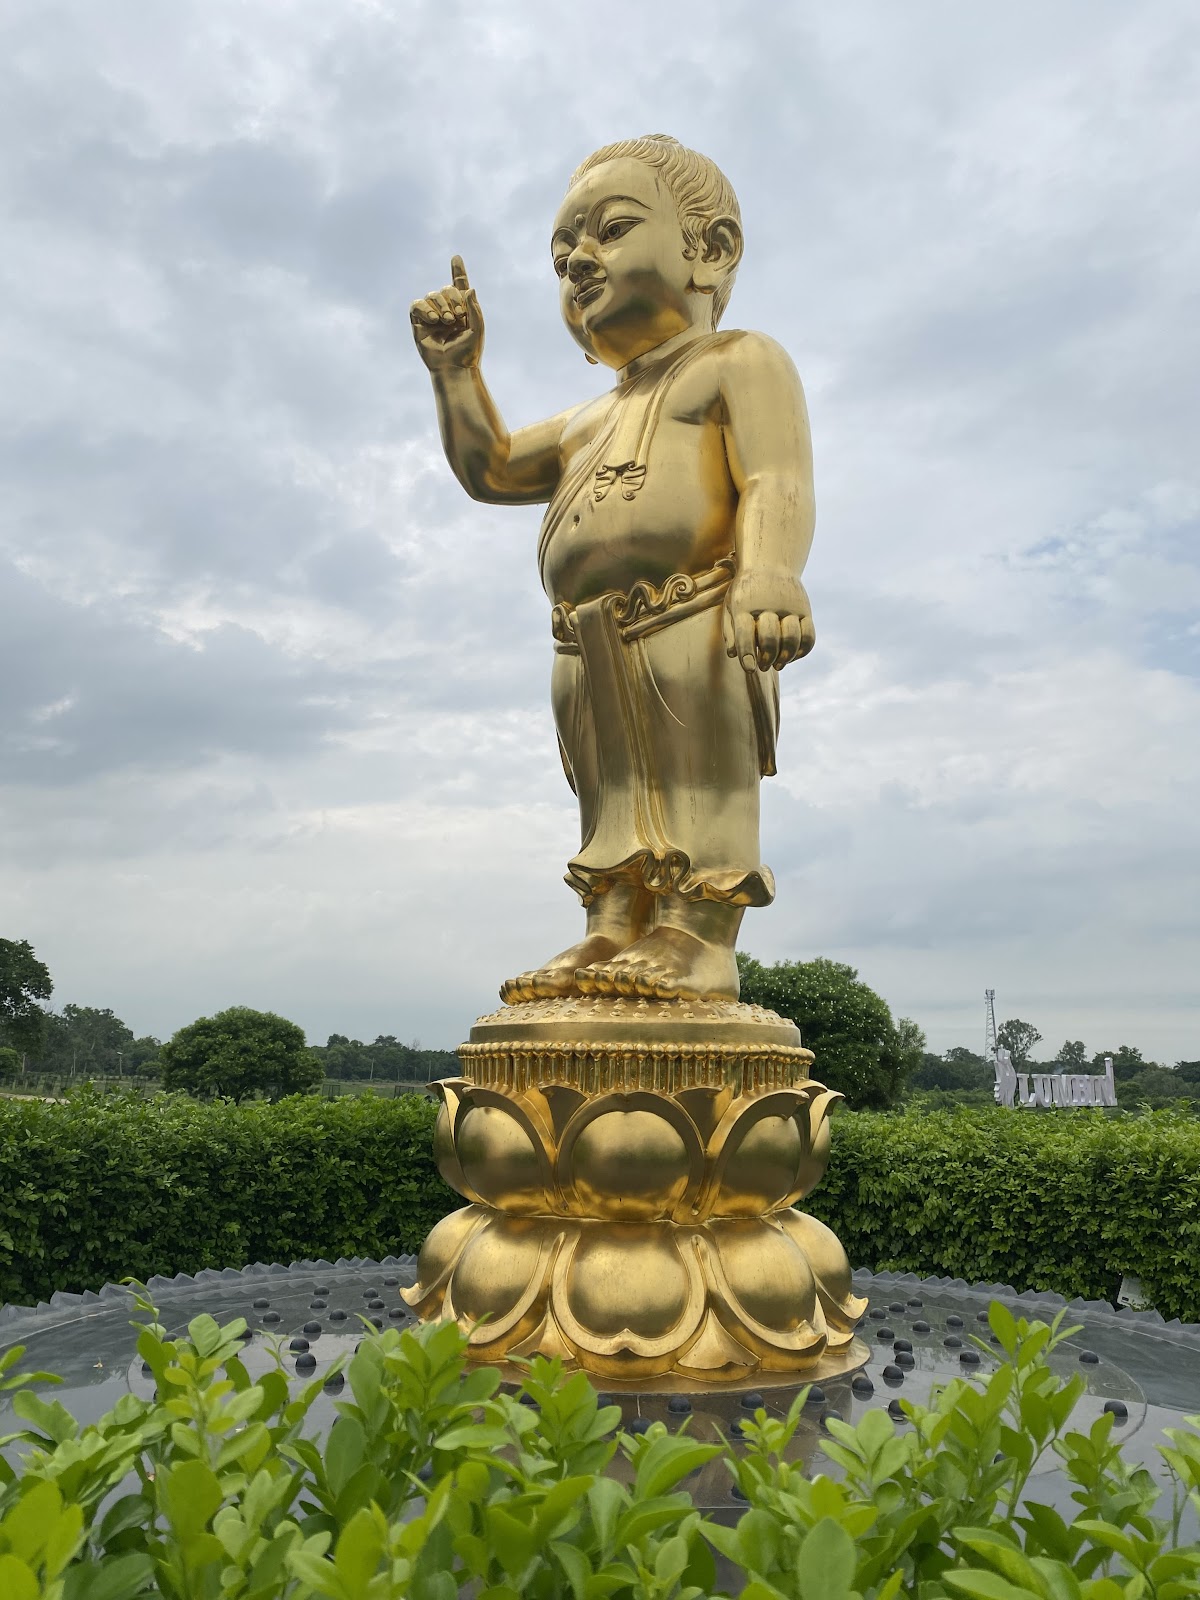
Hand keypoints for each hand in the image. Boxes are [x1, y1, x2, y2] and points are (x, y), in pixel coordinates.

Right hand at [410, 256, 483, 370]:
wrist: (454, 368)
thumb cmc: (468, 352)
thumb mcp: (477, 328)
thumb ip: (475, 307)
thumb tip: (470, 288)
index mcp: (462, 309)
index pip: (459, 286)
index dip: (458, 271)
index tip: (456, 258)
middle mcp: (446, 310)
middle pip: (445, 289)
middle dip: (452, 299)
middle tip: (457, 317)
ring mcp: (431, 315)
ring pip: (431, 295)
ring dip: (440, 305)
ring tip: (446, 321)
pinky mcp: (418, 323)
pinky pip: (417, 304)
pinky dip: (424, 307)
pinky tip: (433, 319)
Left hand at [722, 568, 814, 671]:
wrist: (769, 561)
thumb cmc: (746, 590)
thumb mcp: (731, 605)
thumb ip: (730, 630)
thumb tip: (733, 655)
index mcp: (745, 606)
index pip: (745, 634)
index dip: (747, 653)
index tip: (749, 668)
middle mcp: (768, 606)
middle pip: (770, 638)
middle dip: (767, 657)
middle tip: (763, 666)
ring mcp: (789, 607)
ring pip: (792, 638)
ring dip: (786, 656)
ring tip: (779, 664)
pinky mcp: (805, 609)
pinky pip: (809, 634)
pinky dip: (803, 650)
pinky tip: (794, 656)